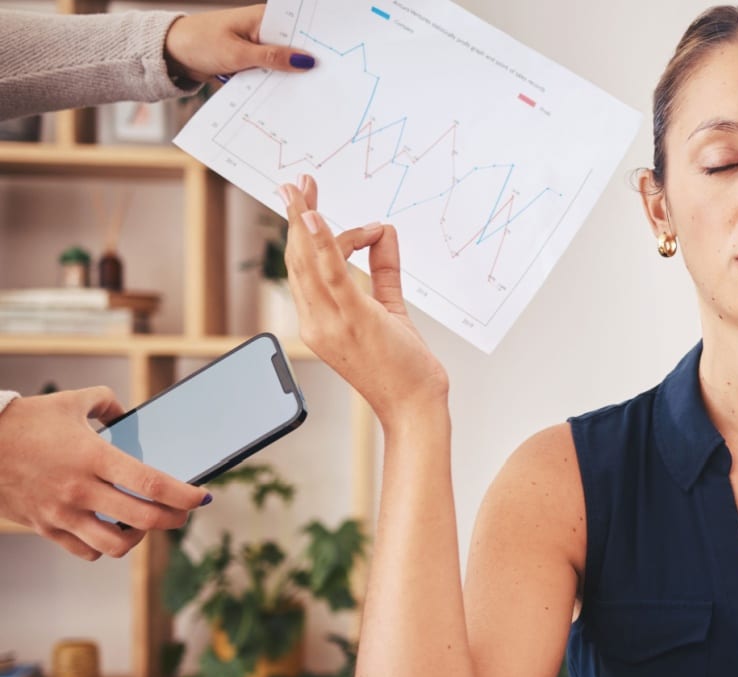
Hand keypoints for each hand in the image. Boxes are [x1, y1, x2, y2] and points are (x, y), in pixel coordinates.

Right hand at [0, 388, 208, 560]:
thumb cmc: (22, 422)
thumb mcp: (69, 402)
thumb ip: (106, 402)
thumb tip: (126, 412)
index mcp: (92, 457)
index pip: (151, 484)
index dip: (185, 495)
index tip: (203, 496)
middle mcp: (79, 490)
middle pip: (144, 519)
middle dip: (175, 518)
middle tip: (184, 510)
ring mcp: (61, 513)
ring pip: (116, 546)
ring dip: (140, 538)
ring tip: (146, 523)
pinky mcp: (44, 527)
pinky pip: (85, 551)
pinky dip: (105, 546)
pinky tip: (111, 529)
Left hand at [163, 4, 314, 82]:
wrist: (171, 53)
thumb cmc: (200, 43)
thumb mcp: (238, 53)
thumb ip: (272, 58)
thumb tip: (306, 61)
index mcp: (262, 17)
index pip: (298, 28)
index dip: (316, 43)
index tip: (335, 61)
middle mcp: (263, 29)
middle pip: (294, 47)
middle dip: (306, 64)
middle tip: (325, 82)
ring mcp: (258, 45)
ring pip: (283, 63)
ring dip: (290, 77)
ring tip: (308, 93)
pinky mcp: (251, 60)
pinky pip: (270, 72)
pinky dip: (275, 82)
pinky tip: (286, 94)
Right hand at [281, 176, 448, 426]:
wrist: (415, 406)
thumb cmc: (403, 369)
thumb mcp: (391, 309)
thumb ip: (384, 270)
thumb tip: (386, 233)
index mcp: (319, 321)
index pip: (305, 268)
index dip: (306, 233)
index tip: (317, 205)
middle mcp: (317, 321)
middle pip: (299, 259)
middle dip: (297, 216)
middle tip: (297, 182)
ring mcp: (330, 322)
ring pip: (309, 261)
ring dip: (304, 219)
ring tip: (301, 188)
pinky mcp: (354, 319)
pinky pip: (331, 275)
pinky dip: (323, 244)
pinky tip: (316, 218)